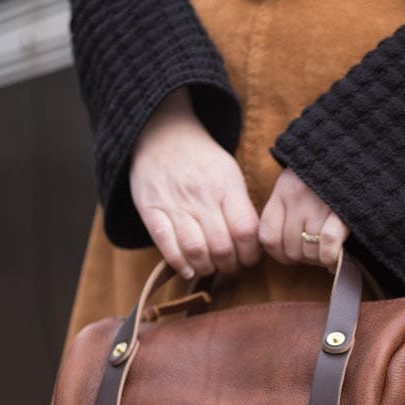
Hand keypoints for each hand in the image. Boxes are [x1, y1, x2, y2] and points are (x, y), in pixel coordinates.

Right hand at [130, 87, 261, 278]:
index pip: (246, 231)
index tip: (250, 258)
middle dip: (230, 267)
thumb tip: (252, 244)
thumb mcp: (231, 174)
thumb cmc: (202, 160)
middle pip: (222, 247)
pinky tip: (189, 269)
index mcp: (226, 186)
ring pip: (196, 250)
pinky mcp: (152, 211)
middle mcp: (202, 197)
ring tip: (211, 268)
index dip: (251, 254)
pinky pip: (166, 245)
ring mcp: (175, 205)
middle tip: (230, 267)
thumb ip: (241, 207)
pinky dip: (179, 263)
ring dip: (207, 268)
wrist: (162, 135)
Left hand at [258, 167, 350, 270]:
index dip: (280, 255)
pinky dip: (330, 257)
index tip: (293, 255)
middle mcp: (296, 198)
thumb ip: (289, 213)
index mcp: (283, 191)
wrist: (356, 151)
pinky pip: (327, 244)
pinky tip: (335, 257)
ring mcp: (318, 204)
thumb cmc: (329, 173)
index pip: (268, 238)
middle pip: (290, 250)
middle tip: (317, 251)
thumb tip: (290, 257)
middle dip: (304, 258)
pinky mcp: (341, 210)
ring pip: (309, 252)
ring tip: (330, 251)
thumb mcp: (300, 184)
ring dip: (319, 259)